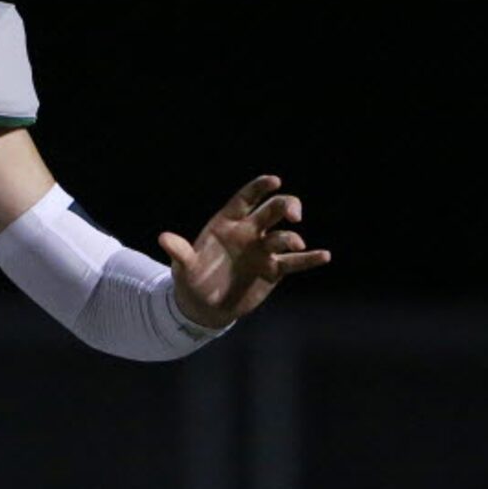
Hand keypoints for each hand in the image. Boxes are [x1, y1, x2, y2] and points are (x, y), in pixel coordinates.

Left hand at [158, 175, 329, 327]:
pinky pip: (295, 262)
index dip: (261, 187)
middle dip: (287, 206)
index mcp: (229, 223)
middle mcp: (250, 232)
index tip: (274, 181)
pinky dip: (310, 259)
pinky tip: (324, 256)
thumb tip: (163, 238)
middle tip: (293, 214)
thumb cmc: (191, 280)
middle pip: (274, 210)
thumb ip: (179, 252)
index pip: (247, 198)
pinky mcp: (274, 270)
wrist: (203, 307)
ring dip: (292, 238)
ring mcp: (264, 250)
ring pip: (284, 236)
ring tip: (294, 244)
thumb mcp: (183, 267)